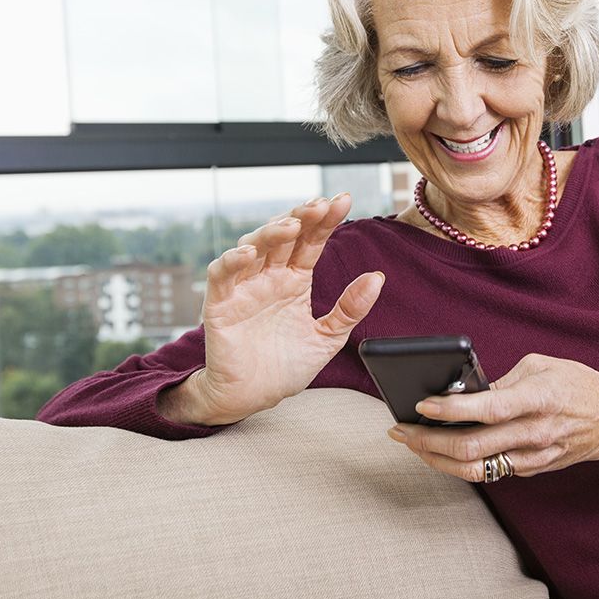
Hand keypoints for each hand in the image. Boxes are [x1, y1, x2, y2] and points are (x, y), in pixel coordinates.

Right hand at [197, 193, 384, 424]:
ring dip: (270, 232)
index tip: (344, 200)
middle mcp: (269, 277)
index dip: (326, 221)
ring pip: (253, 247)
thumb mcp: (327, 337)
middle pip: (283, 237)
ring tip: (292, 225)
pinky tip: (248, 253)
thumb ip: (350, 308)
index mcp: (294, 280)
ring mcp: (244, 288)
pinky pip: (222, 276)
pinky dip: (231, 261)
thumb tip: (378, 277)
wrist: (252, 398)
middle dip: (301, 217)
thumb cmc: (286, 366)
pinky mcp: (220, 306)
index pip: (311, 242)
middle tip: (320, 204)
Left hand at [386, 353, 598, 481]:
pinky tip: (441, 450)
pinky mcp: (533, 469)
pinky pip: (491, 471)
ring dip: (437, 459)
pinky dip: (461, 463)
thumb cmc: (580, 384)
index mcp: (538, 399)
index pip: (487, 410)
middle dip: (429, 441)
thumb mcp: (542, 366)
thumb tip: (466, 393)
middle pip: (473, 448)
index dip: (450, 411)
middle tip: (401, 430)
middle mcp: (535, 433)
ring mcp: (534, 457)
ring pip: (476, 469)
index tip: (421, 405)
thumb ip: (503, 380)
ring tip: (412, 444)